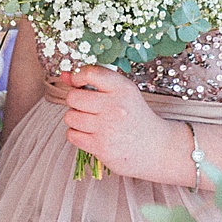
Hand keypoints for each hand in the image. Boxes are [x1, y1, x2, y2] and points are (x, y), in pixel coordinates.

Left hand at [61, 65, 183, 182]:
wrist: (158, 149)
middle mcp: (116, 108)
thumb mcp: (121, 93)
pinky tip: (92, 135)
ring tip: (92, 122)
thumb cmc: (135, 117)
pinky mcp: (102, 148)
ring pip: (70, 117)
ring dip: (76, 120)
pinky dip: (78, 135)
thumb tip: (64, 75)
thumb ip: (93, 80)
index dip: (78, 76)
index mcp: (123, 89)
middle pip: (73, 97)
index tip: (80, 83)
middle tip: (89, 107)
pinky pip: (72, 135)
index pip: (90, 73)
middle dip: (76, 102)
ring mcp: (109, 129)